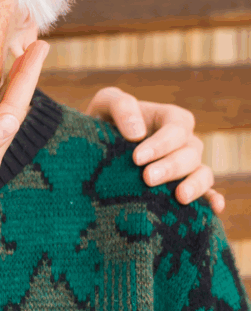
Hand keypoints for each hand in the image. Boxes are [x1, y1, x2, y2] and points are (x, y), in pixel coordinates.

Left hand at [85, 88, 221, 214]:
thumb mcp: (106, 102)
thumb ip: (121, 106)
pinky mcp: (183, 186)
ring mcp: (187, 165)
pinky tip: (214, 207)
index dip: (161, 143)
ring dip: (195, 185)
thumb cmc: (104, 120)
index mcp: (170, 118)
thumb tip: (137, 133)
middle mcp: (184, 142)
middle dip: (171, 167)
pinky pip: (207, 193)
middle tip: (147, 178)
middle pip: (190, 153)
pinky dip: (213, 199)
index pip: (177, 128)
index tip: (136, 158)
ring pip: (203, 173)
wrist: (95, 146)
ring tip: (180, 197)